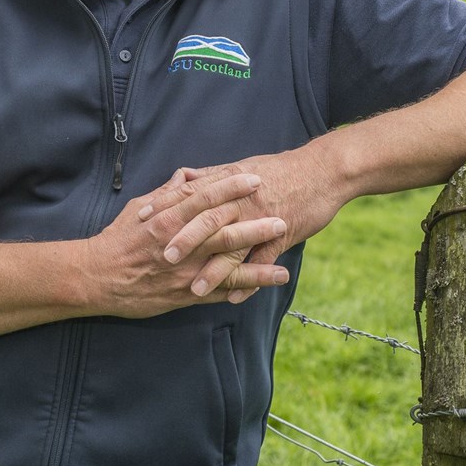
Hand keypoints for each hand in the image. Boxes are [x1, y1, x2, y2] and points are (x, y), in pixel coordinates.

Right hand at [80, 171, 289, 317]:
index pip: (204, 198)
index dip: (230, 187)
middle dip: (254, 224)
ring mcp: (185, 272)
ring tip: (285, 265)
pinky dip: (244, 288)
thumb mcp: (139, 209)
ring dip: (257, 263)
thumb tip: (187, 175)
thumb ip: (166, 193)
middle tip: (281, 216)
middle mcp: (179, 245)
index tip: (253, 178)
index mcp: (167, 220)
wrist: (98, 278)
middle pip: (223, 231)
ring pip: (227, 266)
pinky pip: (220, 291)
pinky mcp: (186, 294)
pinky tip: (265, 285)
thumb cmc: (117, 240)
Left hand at [161, 145, 341, 303]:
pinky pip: (264, 259)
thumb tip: (182, 177)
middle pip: (207, 220)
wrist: (323, 170)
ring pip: (234, 244)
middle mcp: (242, 199)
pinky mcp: (283, 232)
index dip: (165, 207)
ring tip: (195, 289)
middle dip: (184, 240)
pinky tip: (236, 297)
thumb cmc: (280, 170)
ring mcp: (262, 217)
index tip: (142, 220)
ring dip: (214, 269)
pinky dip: (250, 279)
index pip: (190, 194)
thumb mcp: (242, 168)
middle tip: (163, 259)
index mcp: (228, 182)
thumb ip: (209, 177)